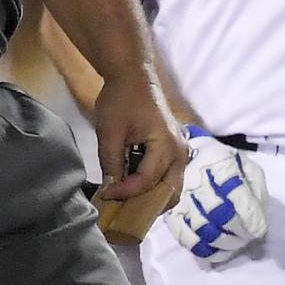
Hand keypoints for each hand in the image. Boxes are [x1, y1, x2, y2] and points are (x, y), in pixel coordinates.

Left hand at [90, 72, 184, 201]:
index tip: (104, 194)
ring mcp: (180, 153)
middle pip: (169, 195)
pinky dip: (152, 188)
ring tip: (125, 199)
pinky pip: (168, 179)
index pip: (147, 182)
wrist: (134, 76)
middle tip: (120, 207)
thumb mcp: (110, 132)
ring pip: (170, 190)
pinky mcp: (174, 152)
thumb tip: (110, 191)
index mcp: (167, 146)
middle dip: (144, 205)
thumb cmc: (122, 100)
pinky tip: (131, 186)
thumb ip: (111, 163)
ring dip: (149, 198)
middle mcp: (180, 154)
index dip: (125, 193)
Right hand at [159, 128, 265, 264]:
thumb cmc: (225, 167)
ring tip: (236, 244)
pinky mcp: (171, 214)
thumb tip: (258, 225)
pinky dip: (205, 250)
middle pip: (219, 215)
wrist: (189, 162)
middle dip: (239, 233)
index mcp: (219, 162)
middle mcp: (196, 178)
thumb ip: (257, 192)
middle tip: (247, 238)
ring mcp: (181, 198)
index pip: (237, 195)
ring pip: (203, 229)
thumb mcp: (247, 168)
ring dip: (224, 243)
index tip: (259, 230)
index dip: (251, 218)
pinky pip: (186, 238)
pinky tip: (218, 250)